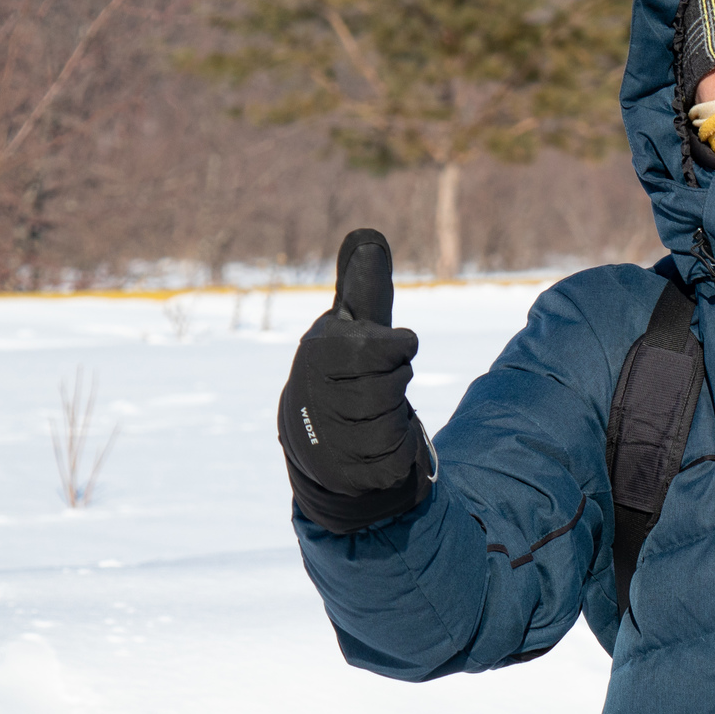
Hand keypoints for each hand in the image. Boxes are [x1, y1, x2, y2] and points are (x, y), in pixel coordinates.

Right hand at [278, 229, 434, 532]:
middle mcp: (315, 396)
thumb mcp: (351, 328)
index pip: (378, 349)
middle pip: (391, 388)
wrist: (313, 440)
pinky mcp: (342, 475)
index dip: (399, 348)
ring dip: (394, 418)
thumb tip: (368, 237)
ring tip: (372, 413)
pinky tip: (375, 445)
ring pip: (393, 424)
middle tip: (379, 382)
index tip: (401, 345)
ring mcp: (326, 439)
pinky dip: (396, 451)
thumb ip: (364, 289)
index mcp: (320, 353)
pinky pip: (394, 460)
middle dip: (395, 384)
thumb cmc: (343, 372)